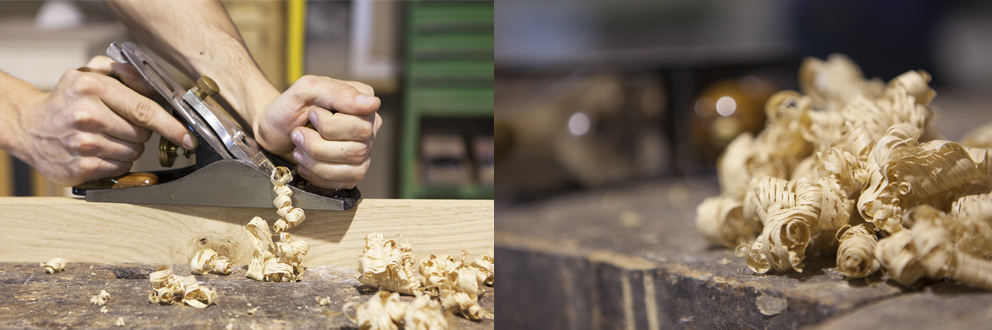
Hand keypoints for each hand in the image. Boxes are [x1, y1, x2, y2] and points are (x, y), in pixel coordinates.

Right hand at [11, 56, 195, 185]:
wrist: (30, 126)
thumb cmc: (68, 98)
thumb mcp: (92, 72)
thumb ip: (126, 71)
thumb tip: (157, 83)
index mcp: (92, 87)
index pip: (144, 110)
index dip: (171, 125)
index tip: (188, 136)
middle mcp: (86, 116)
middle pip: (142, 134)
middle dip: (142, 131)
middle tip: (121, 123)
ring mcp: (82, 144)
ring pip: (134, 153)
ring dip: (129, 147)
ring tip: (107, 135)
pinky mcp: (80, 168)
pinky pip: (121, 168)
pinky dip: (118, 161)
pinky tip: (101, 150)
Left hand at [253, 75, 381, 188]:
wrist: (274, 130)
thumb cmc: (289, 107)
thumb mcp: (306, 89)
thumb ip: (338, 91)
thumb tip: (372, 103)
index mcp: (363, 102)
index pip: (362, 124)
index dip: (330, 125)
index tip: (311, 114)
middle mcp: (369, 127)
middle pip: (358, 149)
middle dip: (319, 146)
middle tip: (298, 134)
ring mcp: (363, 151)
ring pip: (353, 169)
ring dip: (316, 161)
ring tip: (299, 149)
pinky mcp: (353, 172)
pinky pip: (345, 182)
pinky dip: (318, 175)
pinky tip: (305, 163)